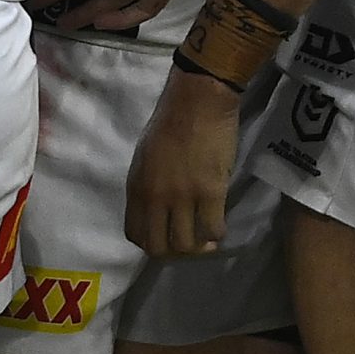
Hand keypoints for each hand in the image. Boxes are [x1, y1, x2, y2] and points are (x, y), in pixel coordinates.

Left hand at [124, 67, 240, 257]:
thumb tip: (156, 211)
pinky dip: (217, 234)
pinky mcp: (210, 191)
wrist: (198, 100)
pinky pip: (213, 229)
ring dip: (198, 248)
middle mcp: (155, 196)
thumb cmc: (171, 122)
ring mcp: (183, 196)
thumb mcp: (145, 157)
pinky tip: (220, 225)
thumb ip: (147, 186)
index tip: (166, 239)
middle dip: (174, 253)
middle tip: (189, 243)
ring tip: (207, 238)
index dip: (151, 243)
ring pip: (186, 245)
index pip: (135, 234)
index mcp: (137, 186)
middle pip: (158, 247)